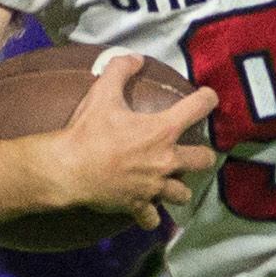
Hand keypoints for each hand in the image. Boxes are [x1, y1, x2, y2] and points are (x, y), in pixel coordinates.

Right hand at [36, 55, 219, 230]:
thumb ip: (120, 70)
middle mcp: (166, 160)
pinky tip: (145, 209)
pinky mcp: (138, 206)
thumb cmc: (87, 131)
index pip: (199, 107)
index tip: (207, 98)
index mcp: (163, 130)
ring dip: (178, 187)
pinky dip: (150, 215)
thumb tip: (135, 58)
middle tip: (190, 151)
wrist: (68, 169)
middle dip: (201, 154)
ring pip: (183, 193)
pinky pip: (152, 218)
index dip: (207, 99)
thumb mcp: (102, 92)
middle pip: (203, 159)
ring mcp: (154, 187)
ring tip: (169, 181)